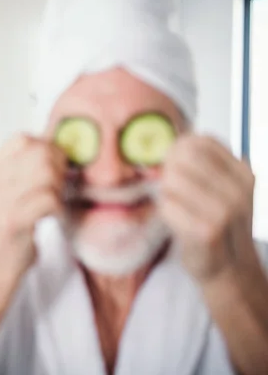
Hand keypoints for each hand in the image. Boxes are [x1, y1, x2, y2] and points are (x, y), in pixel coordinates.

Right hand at [0, 134, 66, 277]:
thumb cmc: (11, 223)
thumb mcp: (8, 189)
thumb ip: (25, 167)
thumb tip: (58, 146)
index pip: (23, 139)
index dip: (46, 148)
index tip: (52, 166)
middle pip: (40, 153)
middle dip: (58, 168)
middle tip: (58, 186)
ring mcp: (2, 200)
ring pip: (47, 173)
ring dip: (59, 187)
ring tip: (54, 201)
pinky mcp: (14, 221)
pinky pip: (49, 199)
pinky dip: (59, 208)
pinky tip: (52, 216)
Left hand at [158, 134, 256, 283]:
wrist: (227, 268)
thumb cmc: (215, 222)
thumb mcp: (219, 186)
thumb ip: (200, 163)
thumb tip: (172, 141)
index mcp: (243, 172)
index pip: (200, 141)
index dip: (177, 149)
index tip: (173, 164)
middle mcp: (240, 189)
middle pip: (182, 158)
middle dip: (168, 170)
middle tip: (170, 188)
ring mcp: (226, 211)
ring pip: (171, 180)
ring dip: (165, 192)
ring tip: (176, 205)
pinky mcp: (207, 231)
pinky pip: (167, 206)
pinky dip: (165, 212)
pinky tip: (177, 222)